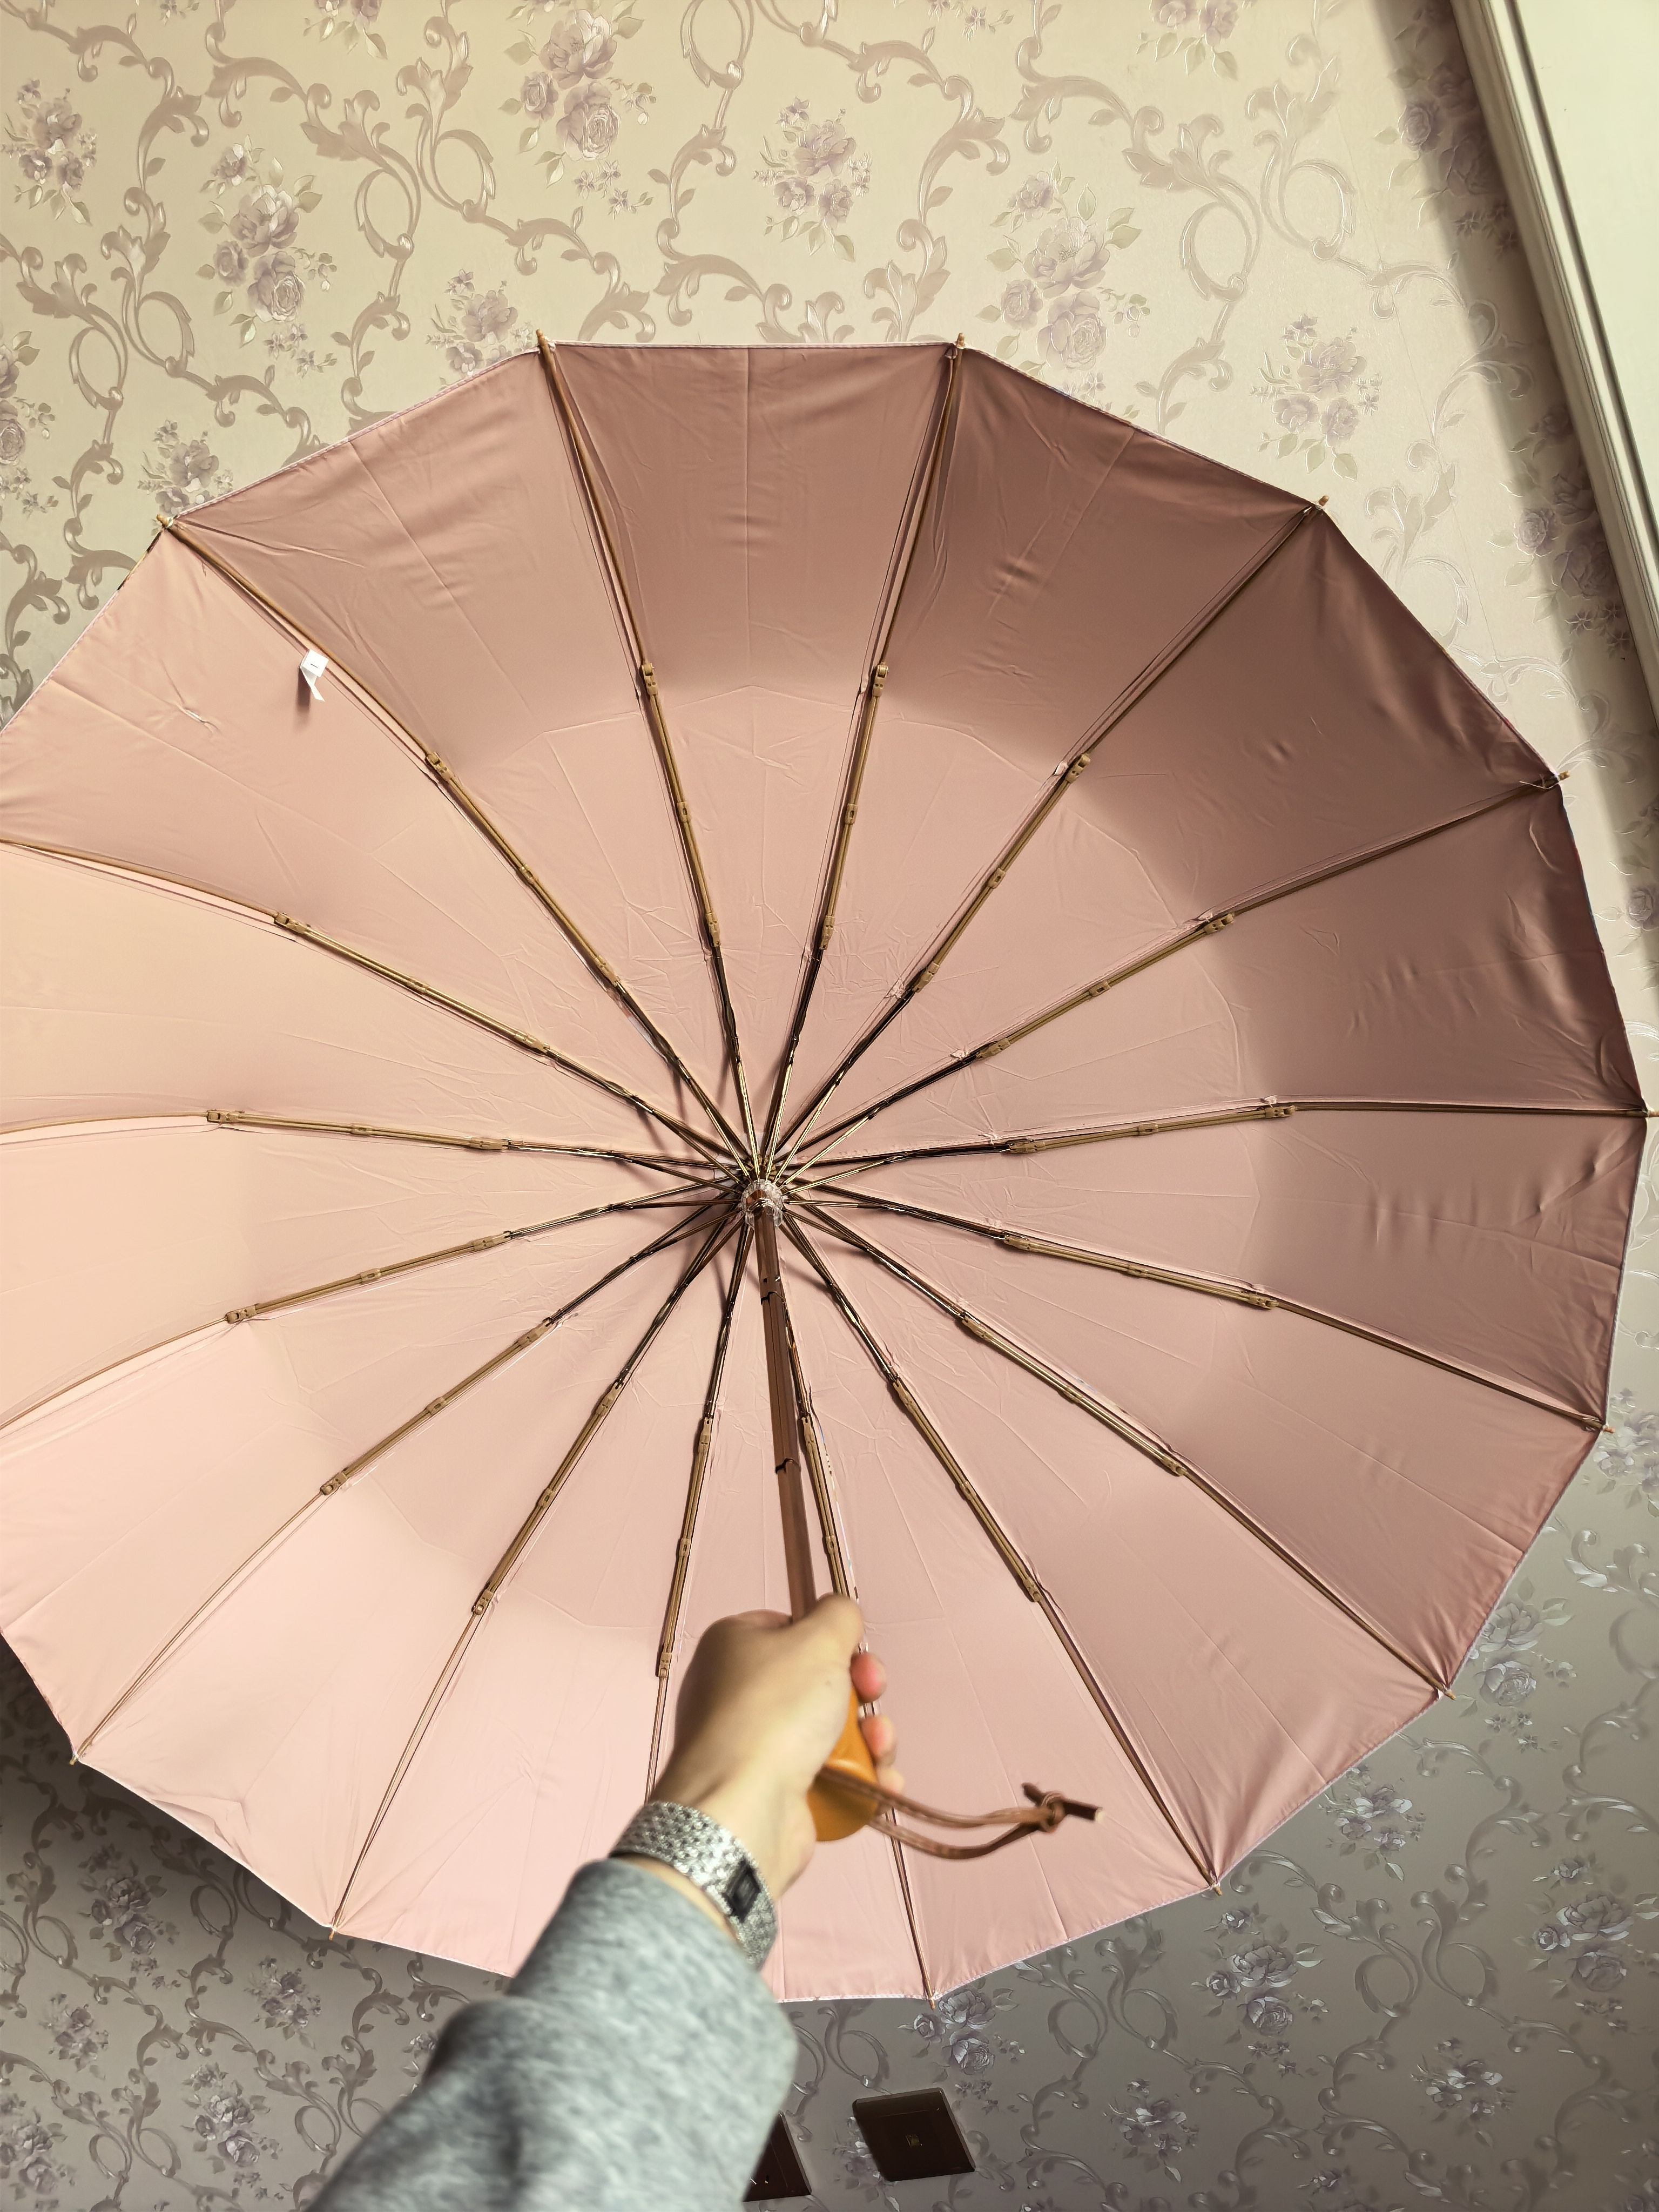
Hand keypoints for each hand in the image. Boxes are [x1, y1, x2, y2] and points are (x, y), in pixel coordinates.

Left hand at [628, 1599, 900, 1931]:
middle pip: (819, 1682)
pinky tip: (881, 1784)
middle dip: (860, 1691)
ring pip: (832, 1732)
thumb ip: (839, 1614)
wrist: (742, 1808)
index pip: (790, 1629)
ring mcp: (757, 1748)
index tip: (855, 1652)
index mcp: (733, 1646)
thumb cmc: (773, 1712)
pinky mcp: (777, 1793)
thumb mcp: (818, 1639)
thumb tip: (841, 1613)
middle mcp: (737, 1695)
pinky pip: (830, 1777)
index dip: (830, 1640)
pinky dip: (861, 1780)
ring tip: (879, 1748)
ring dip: (871, 1738)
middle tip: (871, 1695)